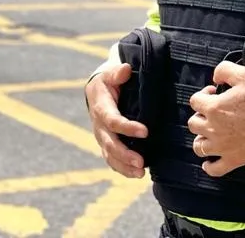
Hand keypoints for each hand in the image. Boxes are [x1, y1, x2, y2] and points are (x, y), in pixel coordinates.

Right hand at [85, 63, 148, 178]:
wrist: (98, 89)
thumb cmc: (109, 80)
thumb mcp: (110, 72)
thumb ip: (117, 72)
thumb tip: (125, 70)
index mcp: (100, 106)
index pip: (113, 120)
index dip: (127, 127)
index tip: (145, 132)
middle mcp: (99, 124)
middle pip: (110, 143)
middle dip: (124, 154)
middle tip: (141, 162)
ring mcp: (101, 136)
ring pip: (109, 155)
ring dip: (124, 165)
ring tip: (140, 173)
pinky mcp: (106, 143)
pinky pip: (111, 159)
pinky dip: (122, 169)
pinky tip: (136, 174)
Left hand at [187, 61, 244, 176]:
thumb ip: (224, 70)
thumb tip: (215, 77)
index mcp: (215, 108)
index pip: (195, 101)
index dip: (203, 94)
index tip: (214, 93)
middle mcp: (214, 129)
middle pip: (194, 124)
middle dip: (201, 115)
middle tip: (214, 112)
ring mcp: (223, 147)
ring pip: (199, 147)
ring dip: (201, 139)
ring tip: (210, 133)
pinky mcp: (235, 160)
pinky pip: (214, 169)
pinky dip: (209, 166)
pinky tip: (210, 161)